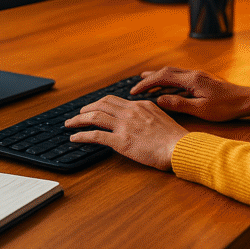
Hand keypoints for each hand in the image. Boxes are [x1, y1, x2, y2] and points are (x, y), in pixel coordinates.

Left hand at [65, 96, 187, 170]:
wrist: (179, 147)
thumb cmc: (174, 138)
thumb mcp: (162, 118)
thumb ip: (149, 115)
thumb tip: (142, 118)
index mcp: (140, 106)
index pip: (114, 100)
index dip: (100, 104)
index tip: (94, 108)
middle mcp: (130, 112)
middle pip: (101, 105)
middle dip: (86, 109)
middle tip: (78, 114)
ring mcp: (124, 126)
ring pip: (94, 117)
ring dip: (78, 120)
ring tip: (70, 124)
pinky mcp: (120, 141)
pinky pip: (95, 136)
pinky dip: (82, 136)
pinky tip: (75, 138)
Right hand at [131, 67, 249, 122]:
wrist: (247, 100)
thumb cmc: (227, 107)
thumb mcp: (202, 109)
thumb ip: (179, 104)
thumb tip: (159, 99)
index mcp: (192, 79)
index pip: (163, 77)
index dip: (147, 83)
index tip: (134, 91)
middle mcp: (194, 74)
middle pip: (166, 71)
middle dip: (149, 78)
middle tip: (135, 88)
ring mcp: (198, 75)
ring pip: (173, 73)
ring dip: (158, 77)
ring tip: (145, 83)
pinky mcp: (202, 79)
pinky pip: (180, 77)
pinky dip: (168, 81)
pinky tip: (166, 87)